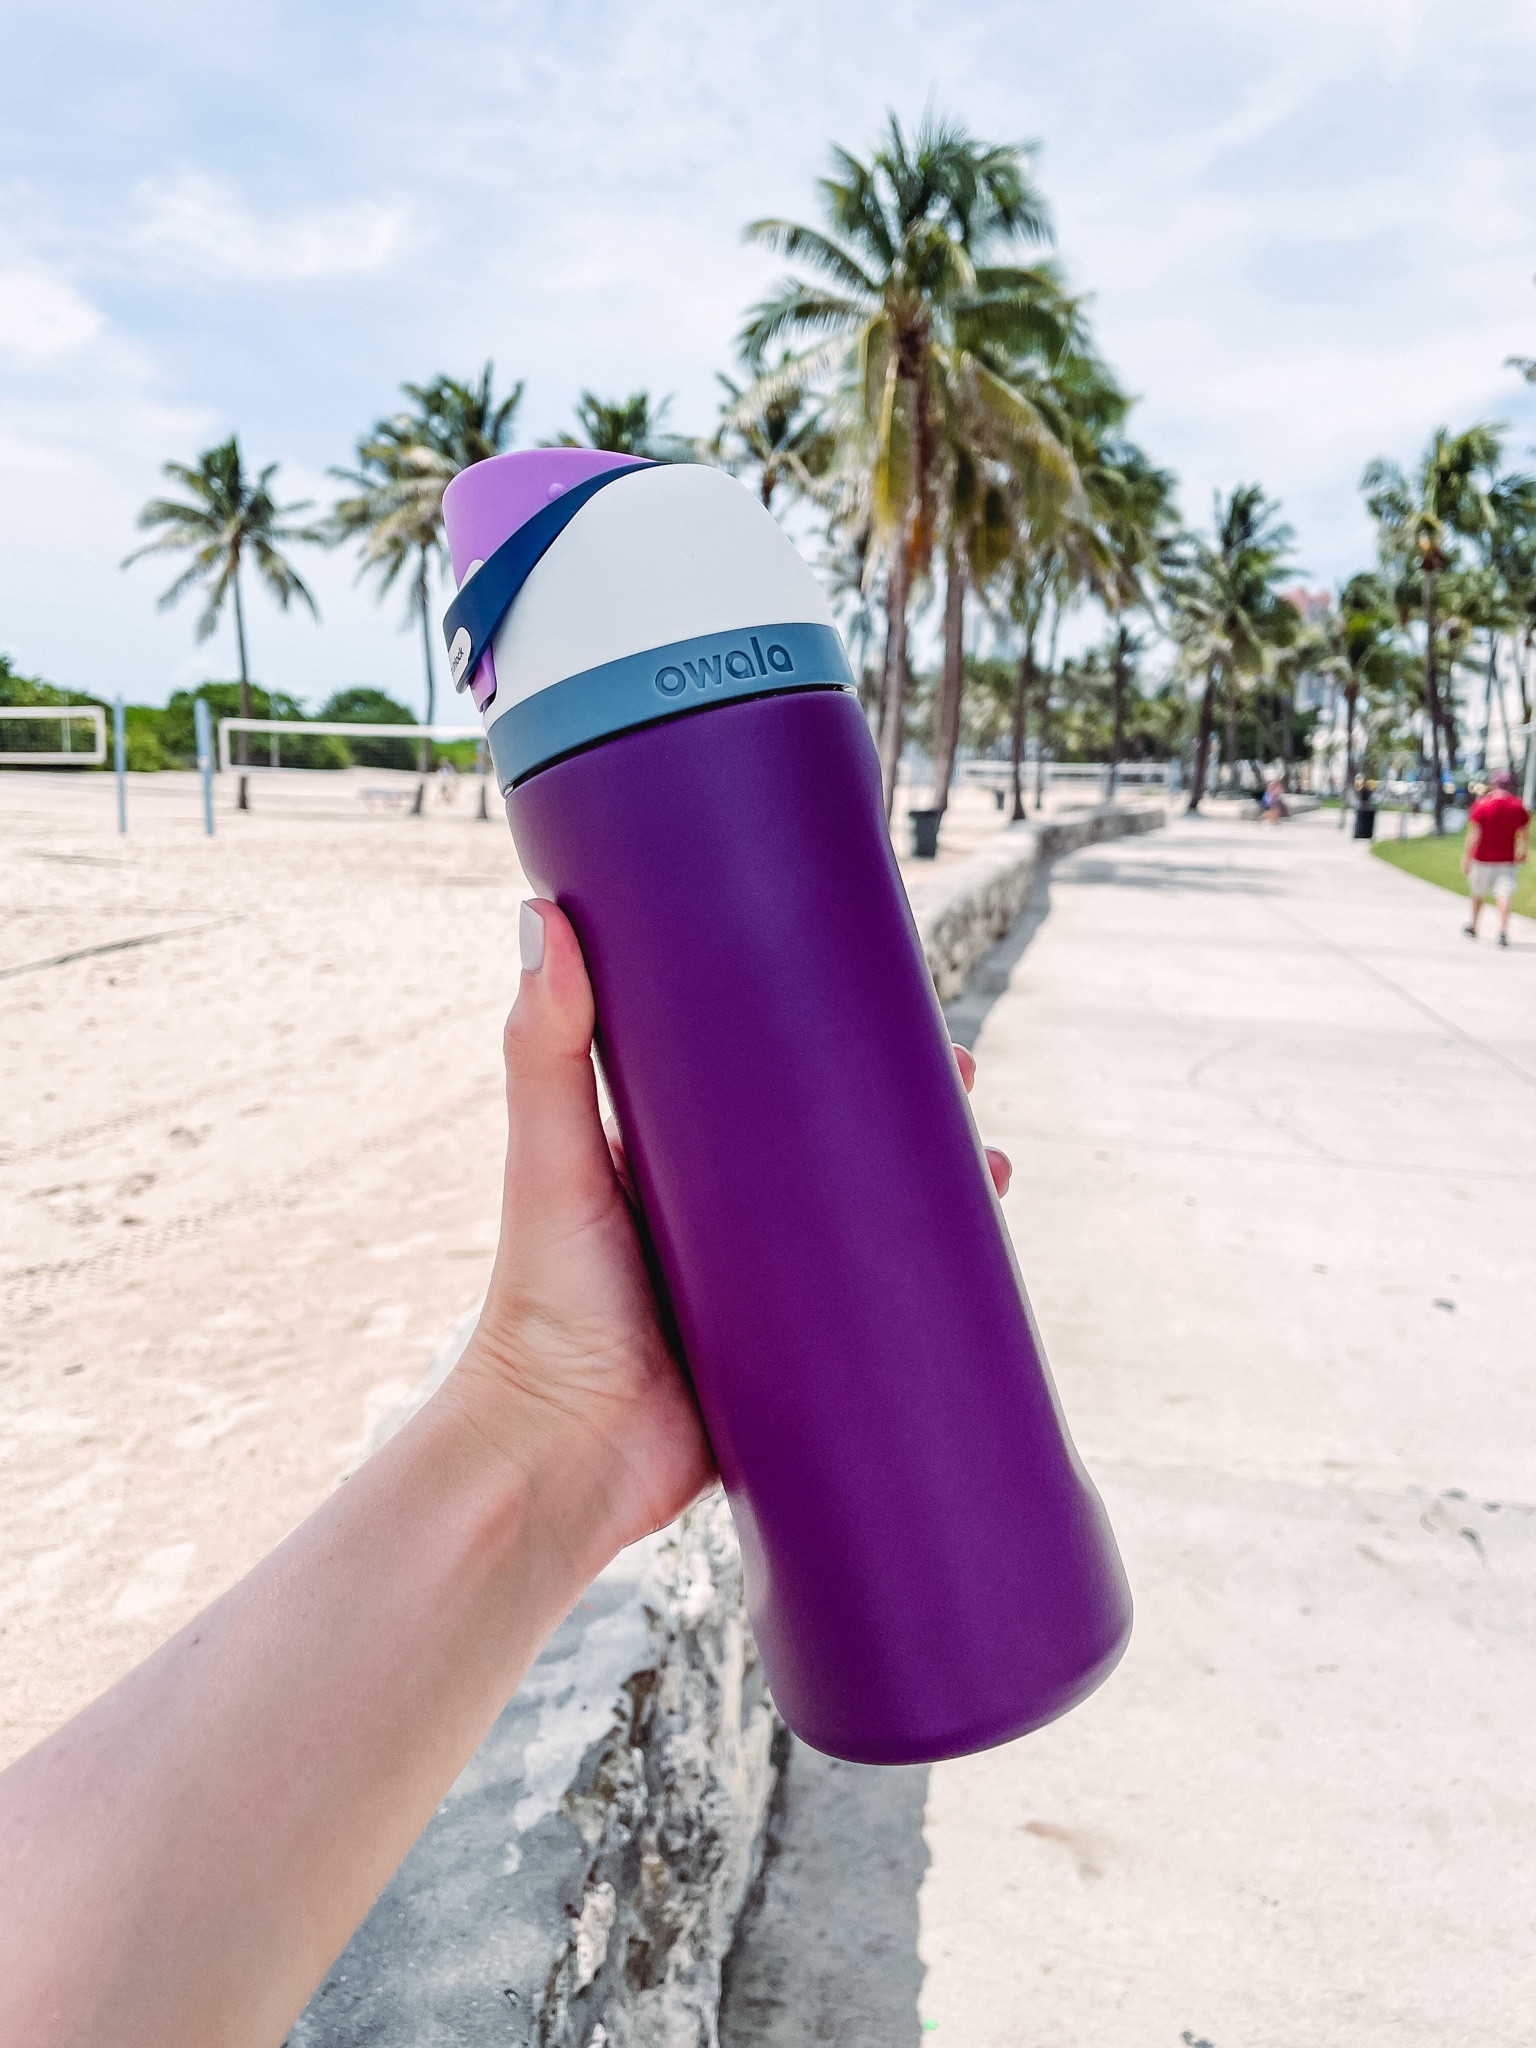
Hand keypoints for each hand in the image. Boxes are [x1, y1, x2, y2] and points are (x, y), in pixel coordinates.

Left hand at [448, 903, 1012, 1557]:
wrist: (563, 1457)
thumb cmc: (541, 1304)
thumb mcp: (552, 1159)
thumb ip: (544, 1047)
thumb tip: (544, 913)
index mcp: (671, 1155)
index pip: (761, 1073)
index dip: (826, 1033)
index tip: (885, 994)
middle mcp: (723, 1214)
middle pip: (832, 1141)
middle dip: (904, 1105)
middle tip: (962, 1072)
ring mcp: (765, 1285)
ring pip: (867, 1220)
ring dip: (933, 1188)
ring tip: (988, 1167)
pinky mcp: (796, 1355)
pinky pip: (874, 1308)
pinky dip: (928, 1282)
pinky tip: (980, 1261)